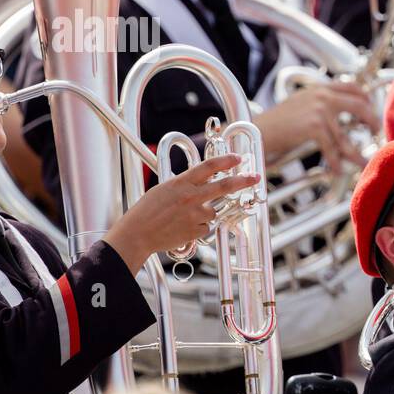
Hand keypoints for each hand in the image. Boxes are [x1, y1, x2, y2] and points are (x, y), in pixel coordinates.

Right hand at [105, 154, 260, 274]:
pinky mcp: (197, 230)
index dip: (225, 161)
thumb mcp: (164, 189)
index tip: (237, 158)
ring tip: (183, 218)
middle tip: (256, 177)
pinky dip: (199, 227)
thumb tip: (202, 181)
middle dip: (243, 180)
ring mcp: (195, 214)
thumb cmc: (146, 212)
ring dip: (205, 213)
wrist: (138, 234)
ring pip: (213, 211)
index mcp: (180, 183)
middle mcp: (191, 197)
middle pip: (224, 186)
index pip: (208, 167)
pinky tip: (182, 228)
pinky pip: (207, 227)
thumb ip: (184, 184)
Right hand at [255, 81, 379, 168]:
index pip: (353, 87)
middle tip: (376, 133)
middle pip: (360, 106)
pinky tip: (338, 171)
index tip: (371, 111)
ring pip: (346, 137)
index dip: (366, 99)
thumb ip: (321, 102)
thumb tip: (341, 113)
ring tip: (362, 163)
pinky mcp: (315, 127)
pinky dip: (336, 162)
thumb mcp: (301, 102)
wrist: (260, 129)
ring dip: (355, 154)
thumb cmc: (278, 121)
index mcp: (321, 88)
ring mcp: (320, 111)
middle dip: (372, 121)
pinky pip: (332, 149)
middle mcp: (323, 96)